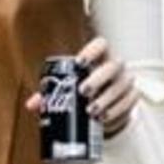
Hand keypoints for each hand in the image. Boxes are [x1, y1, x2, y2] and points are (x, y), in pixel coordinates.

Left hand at [24, 36, 138, 136]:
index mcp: (100, 57)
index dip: (92, 51)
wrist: (106, 104)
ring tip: (92, 112)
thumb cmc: (84, 91)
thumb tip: (32, 105)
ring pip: (121, 86)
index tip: (79, 63)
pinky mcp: (132, 98)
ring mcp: (126, 81)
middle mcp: (115, 66)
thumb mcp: (69, 88)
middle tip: (83, 92)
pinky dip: (116, 112)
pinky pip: (128, 103)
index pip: (101, 44)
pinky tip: (105, 119)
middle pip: (113, 66)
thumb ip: (51, 93)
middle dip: (98, 78)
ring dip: (107, 99)